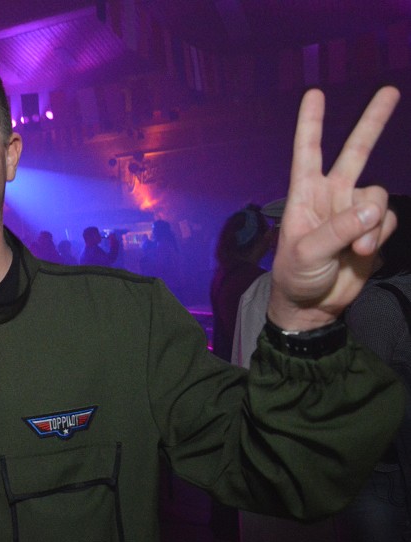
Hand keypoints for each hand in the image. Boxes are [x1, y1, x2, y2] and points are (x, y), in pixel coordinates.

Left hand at [268, 86, 400, 330]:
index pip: (307, 152)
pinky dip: (379, 236)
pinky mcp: (371, 231)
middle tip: (390, 91)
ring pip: (378, 196)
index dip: (311, 123)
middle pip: (356, 151)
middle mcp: (331, 196)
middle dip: (372, 122)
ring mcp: (353, 212)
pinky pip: (386, 221)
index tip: (314, 93)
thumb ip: (340, 229)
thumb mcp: (308, 252)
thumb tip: (374, 207)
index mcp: (304, 194)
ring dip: (373, 222)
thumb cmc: (296, 275)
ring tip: (356, 250)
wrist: (313, 306)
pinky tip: (363, 254)